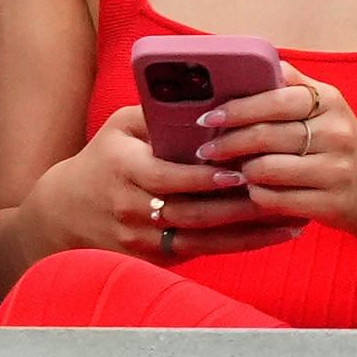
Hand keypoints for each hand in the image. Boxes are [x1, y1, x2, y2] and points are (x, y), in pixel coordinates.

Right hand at [24, 104, 306, 264]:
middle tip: (281, 193)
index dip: (204, 178)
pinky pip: (204, 254)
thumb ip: (157, 113)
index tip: (239, 172)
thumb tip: (208, 95)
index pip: (167, 177)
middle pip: (193, 212)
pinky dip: (240, 246)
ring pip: (205, 240)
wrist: (65, 214)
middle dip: (240, 206)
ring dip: (250, 231)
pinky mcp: (156, 260)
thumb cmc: (103, 161)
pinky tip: (272, 235)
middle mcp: (131, 208)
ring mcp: (143, 240)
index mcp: (122, 169)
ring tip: (291, 219)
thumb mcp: (118, 129)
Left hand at [193, 63, 356, 260]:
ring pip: (268, 169)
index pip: (276, 99)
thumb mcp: (322, 106)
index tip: (208, 117)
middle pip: (266, 135)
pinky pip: (277, 199)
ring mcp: (336, 170)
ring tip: (227, 170)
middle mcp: (336, 133)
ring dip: (240, 171)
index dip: (237, 108)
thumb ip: (288, 83)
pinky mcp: (332, 204)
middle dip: (227, 143)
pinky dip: (256, 195)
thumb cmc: (336, 141)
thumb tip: (244, 63)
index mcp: (329, 102)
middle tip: (205, 149)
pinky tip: (250, 191)